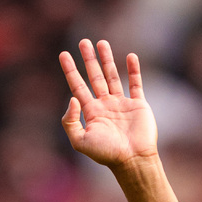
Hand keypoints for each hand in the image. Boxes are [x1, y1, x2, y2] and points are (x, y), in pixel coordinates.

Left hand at [59, 39, 157, 170]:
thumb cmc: (106, 154)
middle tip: (83, 42)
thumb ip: (70, 122)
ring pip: (113, 76)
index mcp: (91, 113)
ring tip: (101, 43)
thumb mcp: (80, 141)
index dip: (70, 70)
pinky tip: (130, 56)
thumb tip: (72, 99)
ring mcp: (122, 105)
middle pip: (95, 77)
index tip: (63, 54)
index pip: (78, 86)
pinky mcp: (138, 106)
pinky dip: (134, 70)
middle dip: (89, 59)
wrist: (132, 160)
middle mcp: (105, 106)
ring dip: (107, 59)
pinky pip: (136, 84)